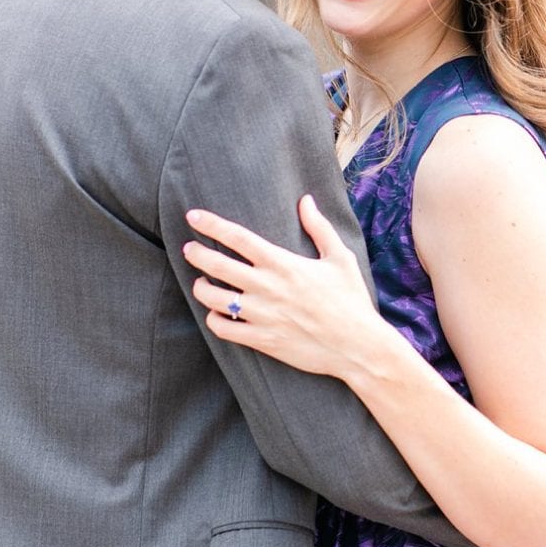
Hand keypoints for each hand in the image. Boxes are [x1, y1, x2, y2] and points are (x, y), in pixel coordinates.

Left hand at [184, 196, 389, 380]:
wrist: (357, 346)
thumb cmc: (351, 299)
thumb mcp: (340, 258)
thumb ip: (319, 227)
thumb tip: (306, 200)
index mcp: (283, 264)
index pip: (238, 238)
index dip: (212, 225)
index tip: (194, 216)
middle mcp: (267, 288)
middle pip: (217, 265)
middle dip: (196, 254)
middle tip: (188, 248)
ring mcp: (261, 315)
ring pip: (213, 299)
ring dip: (201, 288)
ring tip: (201, 282)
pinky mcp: (261, 340)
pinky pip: (223, 329)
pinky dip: (214, 320)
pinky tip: (217, 314)